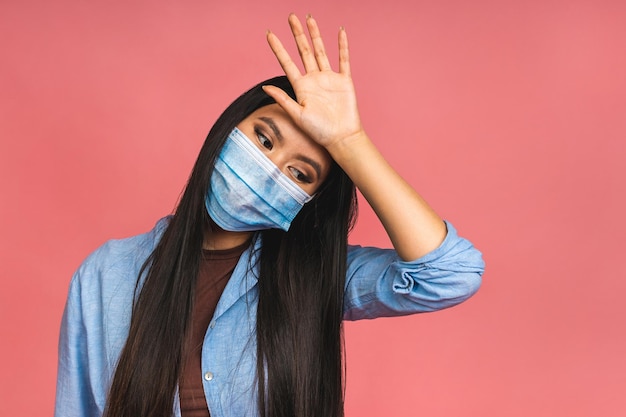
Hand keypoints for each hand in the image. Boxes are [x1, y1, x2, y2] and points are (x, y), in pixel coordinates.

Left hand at [264, 14, 364, 149]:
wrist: (341, 138)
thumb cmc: (318, 131)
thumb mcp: (297, 115)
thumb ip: (283, 99)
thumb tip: (265, 86)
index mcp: (301, 87)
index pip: (287, 62)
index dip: (278, 48)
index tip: (269, 34)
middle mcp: (314, 79)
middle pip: (304, 51)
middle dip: (297, 34)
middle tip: (290, 17)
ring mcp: (329, 79)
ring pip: (321, 51)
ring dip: (315, 34)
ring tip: (309, 19)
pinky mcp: (344, 81)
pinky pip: (343, 59)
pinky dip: (342, 46)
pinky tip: (340, 32)